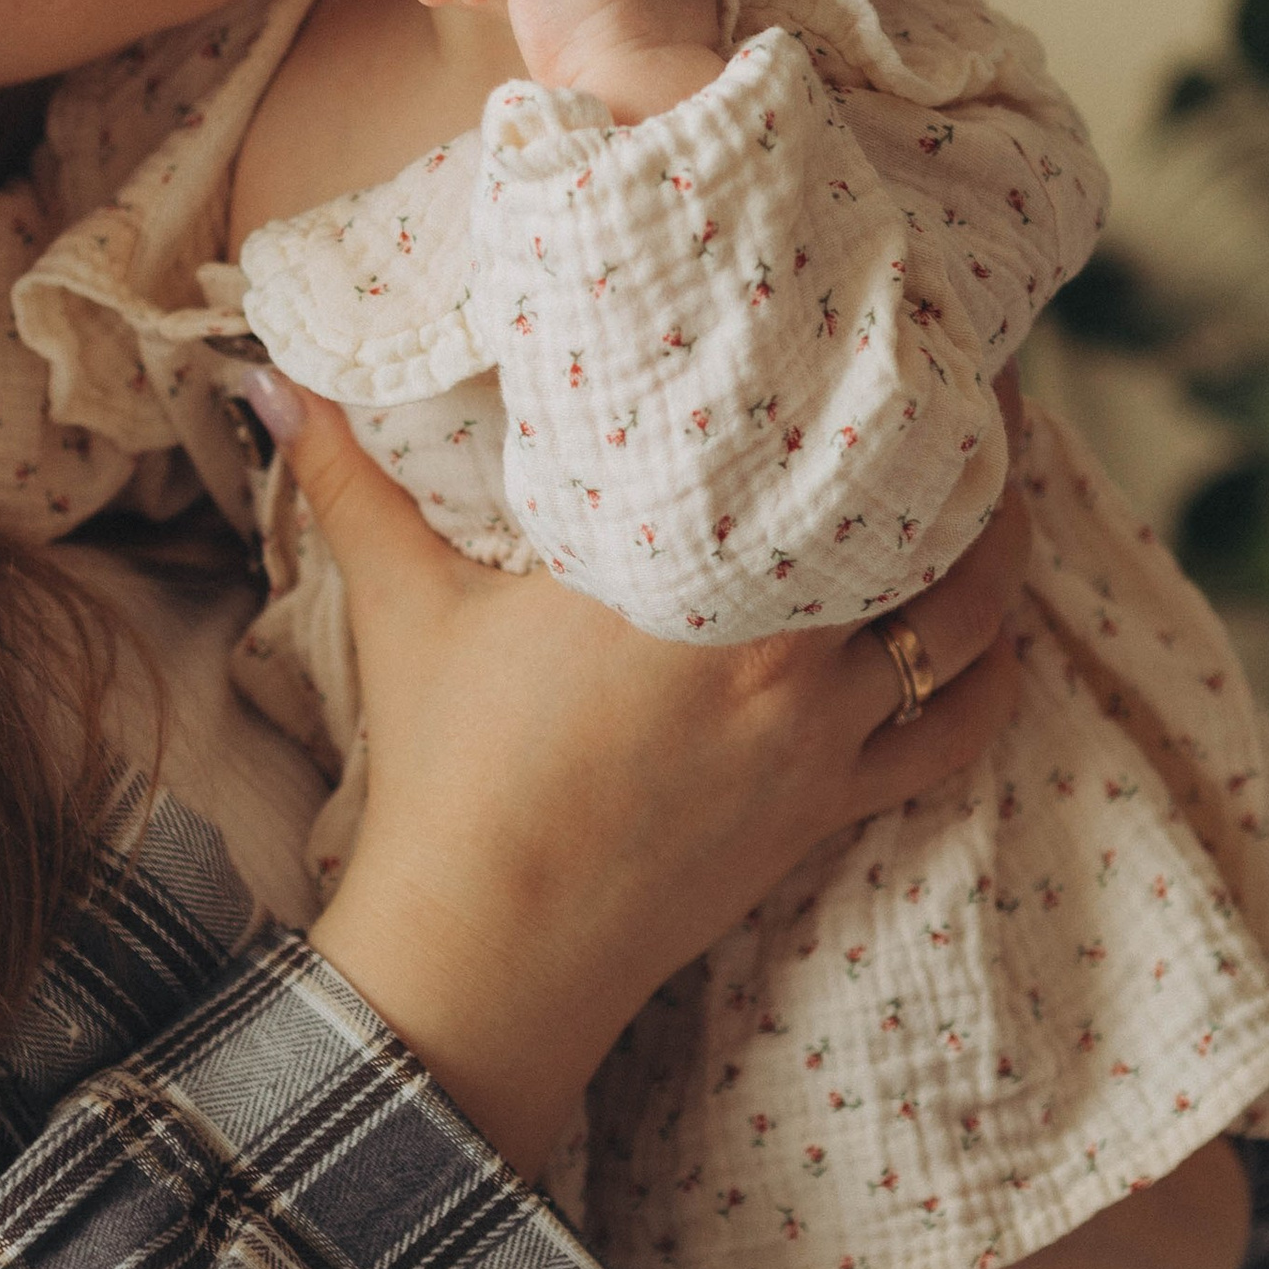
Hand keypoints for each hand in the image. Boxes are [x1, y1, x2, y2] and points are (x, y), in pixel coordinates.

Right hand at [259, 378, 1030, 1179]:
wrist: (488, 951)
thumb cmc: (447, 774)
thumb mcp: (403, 608)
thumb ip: (352, 478)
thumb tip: (276, 379)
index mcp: (686, 576)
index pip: (817, 449)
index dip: (875, 377)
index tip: (890, 317)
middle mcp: (783, 650)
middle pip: (926, 521)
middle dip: (960, 446)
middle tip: (966, 378)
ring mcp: (821, 736)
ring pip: (965, 624)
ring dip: (991, 554)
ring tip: (992, 483)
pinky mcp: (830, 808)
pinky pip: (955, 734)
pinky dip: (989, 676)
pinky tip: (991, 632)